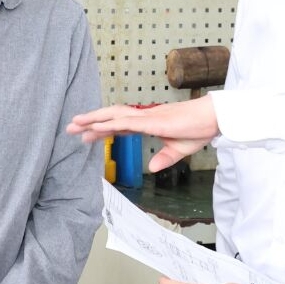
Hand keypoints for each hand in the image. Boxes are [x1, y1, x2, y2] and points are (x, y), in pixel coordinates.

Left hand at [66, 98, 218, 171]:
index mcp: (150, 123)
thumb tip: (151, 167)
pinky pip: (128, 122)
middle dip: (91, 122)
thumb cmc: (200, 130)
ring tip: (76, 123)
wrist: (213, 119)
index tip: (86, 135)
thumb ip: (164, 158)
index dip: (102, 130)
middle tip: (71, 128)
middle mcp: (145, 117)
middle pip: (112, 117)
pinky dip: (111, 123)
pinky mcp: (153, 121)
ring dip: (94, 119)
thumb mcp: (179, 150)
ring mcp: (148, 117)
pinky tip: (98, 126)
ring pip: (114, 116)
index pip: (120, 126)